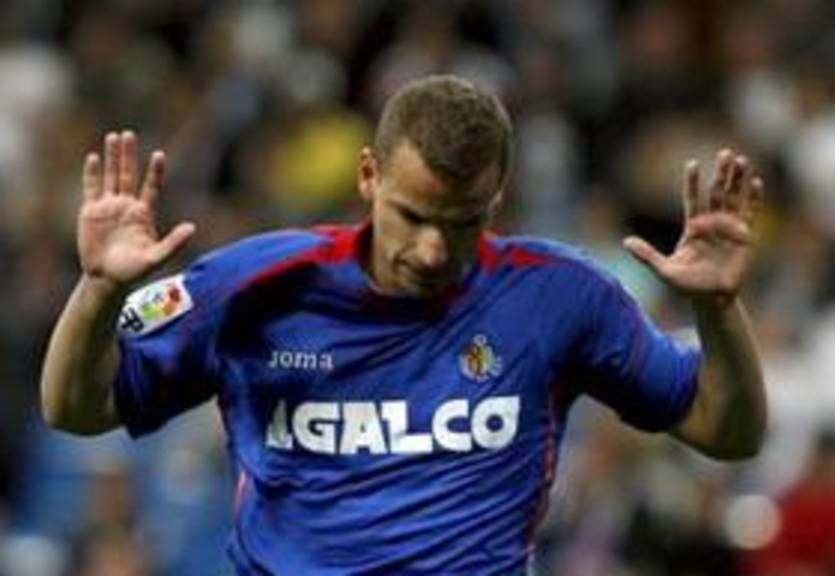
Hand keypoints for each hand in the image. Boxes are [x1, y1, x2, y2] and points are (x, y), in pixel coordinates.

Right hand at [78, 131, 194, 294]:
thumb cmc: (134, 271)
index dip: (155, 171)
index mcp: (144, 213)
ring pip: (110, 176)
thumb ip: (174, 242)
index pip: (151, 186)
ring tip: (113, 136)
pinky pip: (91, 188)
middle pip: (128, 174)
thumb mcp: (157, 257)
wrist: (107, 279)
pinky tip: (93, 157)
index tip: (159, 154)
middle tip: (129, 134)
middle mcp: (127, 206)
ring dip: (111, 157)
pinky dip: (92, 173)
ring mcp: (109, 207)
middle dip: (128, 155)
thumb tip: (193, 227)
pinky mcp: (90, 212)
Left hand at [623, 148, 763, 304]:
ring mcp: (729, 229)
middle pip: (717, 193)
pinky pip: (750, 214)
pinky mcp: (745, 237)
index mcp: (693, 228)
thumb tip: (625, 242)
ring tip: (740, 160)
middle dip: (721, 174)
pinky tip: (755, 182)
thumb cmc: (687, 286)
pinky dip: (754, 199)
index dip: (692, 182)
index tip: (692, 163)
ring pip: (734, 199)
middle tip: (725, 153)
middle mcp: (712, 224)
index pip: (692, 199)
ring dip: (738, 181)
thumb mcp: (664, 270)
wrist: (712, 299)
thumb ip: (646, 255)